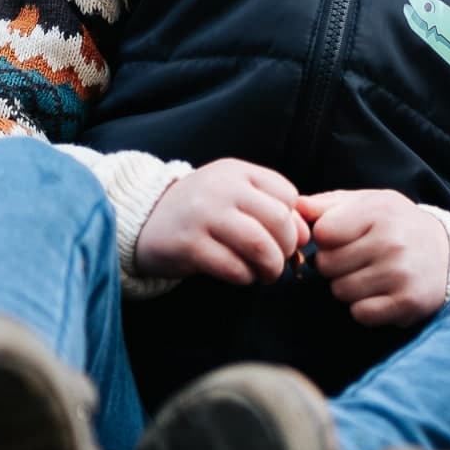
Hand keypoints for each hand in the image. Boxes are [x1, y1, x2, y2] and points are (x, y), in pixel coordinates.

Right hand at [134, 159, 305, 282]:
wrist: (144, 221)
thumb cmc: (201, 211)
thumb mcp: (233, 195)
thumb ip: (270, 207)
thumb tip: (304, 234)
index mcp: (237, 171)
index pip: (287, 194)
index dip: (294, 222)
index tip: (287, 239)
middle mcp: (221, 187)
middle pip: (278, 220)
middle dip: (287, 249)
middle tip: (280, 263)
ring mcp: (203, 215)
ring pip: (260, 246)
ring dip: (271, 268)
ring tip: (266, 274)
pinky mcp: (189, 245)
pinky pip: (233, 267)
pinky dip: (245, 277)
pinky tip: (241, 276)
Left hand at [299, 189, 449, 327]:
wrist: (449, 254)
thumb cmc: (398, 225)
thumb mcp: (369, 203)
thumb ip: (329, 204)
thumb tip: (295, 207)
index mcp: (379, 211)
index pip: (322, 233)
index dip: (326, 239)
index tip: (343, 239)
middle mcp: (391, 241)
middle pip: (326, 265)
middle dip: (335, 265)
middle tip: (358, 260)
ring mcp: (400, 274)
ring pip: (340, 291)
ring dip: (349, 287)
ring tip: (371, 275)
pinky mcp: (407, 302)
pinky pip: (360, 313)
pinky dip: (365, 308)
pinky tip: (381, 293)